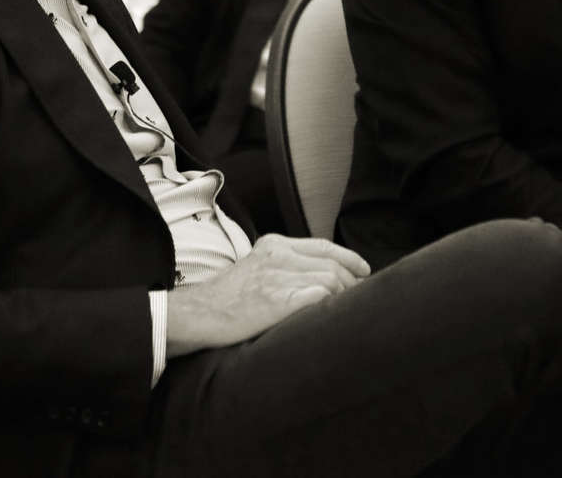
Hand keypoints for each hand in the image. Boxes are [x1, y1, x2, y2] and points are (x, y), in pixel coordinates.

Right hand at [165, 234, 370, 356]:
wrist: (197, 314)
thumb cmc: (227, 299)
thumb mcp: (255, 267)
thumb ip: (283, 265)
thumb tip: (320, 277)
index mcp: (273, 244)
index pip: (323, 246)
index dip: (349, 258)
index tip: (364, 270)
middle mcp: (278, 255)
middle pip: (331, 265)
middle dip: (352, 282)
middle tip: (359, 298)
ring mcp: (278, 277)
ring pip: (330, 281)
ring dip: (343, 297)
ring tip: (346, 311)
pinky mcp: (278, 300)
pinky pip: (319, 297)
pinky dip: (330, 306)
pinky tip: (331, 316)